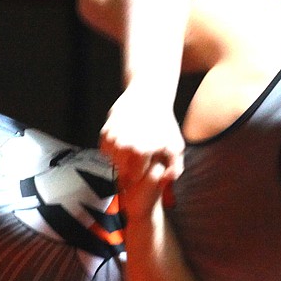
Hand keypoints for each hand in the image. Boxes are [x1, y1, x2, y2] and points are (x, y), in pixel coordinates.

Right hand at [100, 81, 183, 204]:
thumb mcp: (176, 147)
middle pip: (121, 172)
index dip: (139, 175)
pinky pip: (107, 152)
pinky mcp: (104, 134)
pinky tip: (125, 141)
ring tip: (134, 148)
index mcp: (139, 152)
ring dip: (121, 160)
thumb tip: (162, 183)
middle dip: (130, 169)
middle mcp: (122, 146)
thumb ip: (174, 169)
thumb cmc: (164, 125)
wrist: (148, 97)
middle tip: (140, 157)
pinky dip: (114, 150)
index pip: (132, 178)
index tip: (146, 167)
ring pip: (113, 162)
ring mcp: (111, 139)